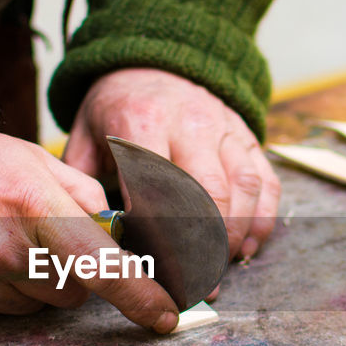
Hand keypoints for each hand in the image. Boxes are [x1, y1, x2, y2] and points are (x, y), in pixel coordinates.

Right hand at [0, 131, 179, 331]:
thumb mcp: (34, 161)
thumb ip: (82, 196)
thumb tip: (115, 232)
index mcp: (33, 207)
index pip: (103, 266)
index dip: (140, 295)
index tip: (166, 316)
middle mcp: (1, 252)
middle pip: (71, 294)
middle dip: (70, 274)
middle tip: (39, 240)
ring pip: (31, 307)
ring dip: (27, 284)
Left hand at [63, 68, 279, 261]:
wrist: (154, 61)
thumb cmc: (115, 110)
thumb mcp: (84, 134)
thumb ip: (80, 183)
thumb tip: (87, 236)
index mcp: (142, 121)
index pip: (155, 187)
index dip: (157, 235)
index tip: (151, 271)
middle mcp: (190, 122)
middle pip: (205, 193)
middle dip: (199, 246)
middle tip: (190, 285)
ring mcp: (224, 128)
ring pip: (241, 189)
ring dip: (232, 237)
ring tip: (217, 272)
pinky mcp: (248, 136)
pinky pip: (265, 181)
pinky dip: (261, 220)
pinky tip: (245, 248)